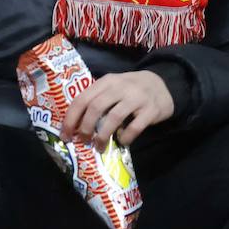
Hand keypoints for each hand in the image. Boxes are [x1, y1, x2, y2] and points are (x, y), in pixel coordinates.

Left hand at [60, 70, 174, 149]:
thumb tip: (75, 126)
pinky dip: (125, 137)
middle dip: (86, 128)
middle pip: (96, 107)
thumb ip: (97, 99)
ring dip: (103, 135)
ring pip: (114, 117)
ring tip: (99, 147)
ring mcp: (138, 97)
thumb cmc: (130, 90)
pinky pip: (134, 127)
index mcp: (107, 81)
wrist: (163, 85)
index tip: (66, 136)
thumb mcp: (113, 88)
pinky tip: (122, 141)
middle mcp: (121, 86)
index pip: (83, 98)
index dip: (71, 119)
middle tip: (84, 141)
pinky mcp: (151, 109)